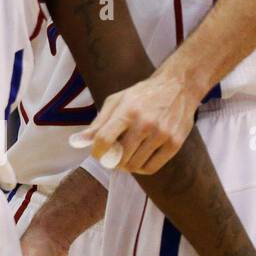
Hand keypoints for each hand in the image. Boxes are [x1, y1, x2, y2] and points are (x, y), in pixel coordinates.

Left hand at [73, 70, 201, 173]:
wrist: (177, 87)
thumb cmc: (142, 94)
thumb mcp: (116, 101)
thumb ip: (98, 122)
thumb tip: (78, 141)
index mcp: (127, 111)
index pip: (104, 139)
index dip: (97, 152)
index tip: (97, 154)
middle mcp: (145, 123)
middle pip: (120, 156)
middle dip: (111, 161)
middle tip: (110, 157)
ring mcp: (162, 134)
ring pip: (135, 165)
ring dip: (125, 166)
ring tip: (124, 158)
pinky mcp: (175, 143)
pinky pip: (151, 167)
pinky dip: (140, 169)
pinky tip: (137, 161)